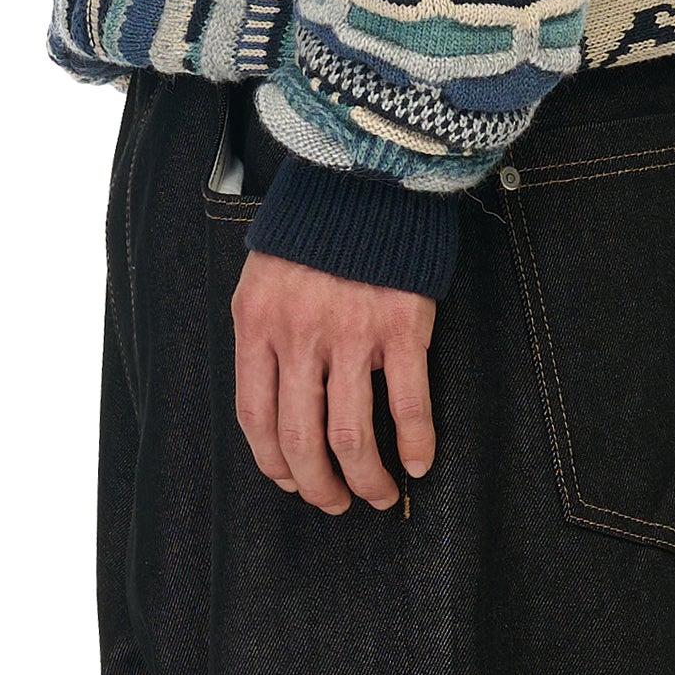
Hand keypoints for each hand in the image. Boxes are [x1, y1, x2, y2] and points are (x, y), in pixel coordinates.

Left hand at [231, 248, 436, 515]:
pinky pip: (407, 404)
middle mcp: (299, 335)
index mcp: (258, 323)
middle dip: (319, 486)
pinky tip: (418, 462)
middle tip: (335, 502)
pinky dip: (415, 444)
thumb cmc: (314, 226)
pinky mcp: (401, 326)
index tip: (291, 481)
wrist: (365, 172)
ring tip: (378, 493)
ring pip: (352, 437)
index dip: (274, 463)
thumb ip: (265, 332)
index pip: (255, 417)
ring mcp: (351, 333)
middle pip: (302, 439)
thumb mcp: (265, 273)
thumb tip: (273, 399)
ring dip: (367, 479)